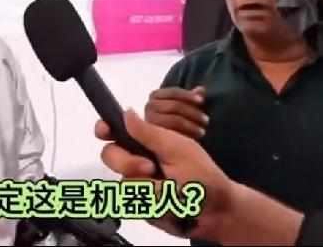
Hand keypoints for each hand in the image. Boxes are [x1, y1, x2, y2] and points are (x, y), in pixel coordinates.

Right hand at [95, 109, 235, 241]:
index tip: (104, 131)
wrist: (218, 211)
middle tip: (151, 168)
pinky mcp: (140, 207)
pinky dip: (156, 207)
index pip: (115, 130)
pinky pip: (135, 206)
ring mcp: (137, 184)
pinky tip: (172, 207)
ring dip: (151, 188)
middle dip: (129, 162)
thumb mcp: (178, 149)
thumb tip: (126, 111)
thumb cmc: (201, 174)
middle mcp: (136, 160)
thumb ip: (150, 133)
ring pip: (124, 183)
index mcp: (145, 141)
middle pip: (111, 156)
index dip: (104, 128)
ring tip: (173, 192)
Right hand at [144, 86, 207, 138]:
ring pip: (174, 119)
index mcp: (155, 95)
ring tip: (202, 131)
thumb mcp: (183, 106)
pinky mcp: (153, 134)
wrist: (162, 140)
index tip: (201, 101)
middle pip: (174, 105)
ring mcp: (149, 120)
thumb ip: (191, 97)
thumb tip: (202, 89)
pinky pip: (172, 133)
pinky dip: (185, 134)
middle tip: (206, 120)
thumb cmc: (174, 119)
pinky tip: (195, 139)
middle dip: (193, 112)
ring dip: (191, 125)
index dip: (188, 95)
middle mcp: (149, 106)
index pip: (174, 92)